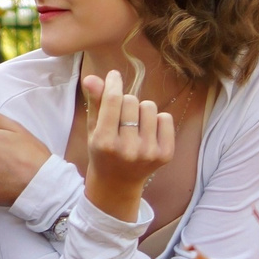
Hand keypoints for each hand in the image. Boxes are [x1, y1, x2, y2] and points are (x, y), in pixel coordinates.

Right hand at [81, 69, 175, 222]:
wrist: (117, 183)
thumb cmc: (102, 150)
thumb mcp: (93, 128)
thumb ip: (94, 102)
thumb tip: (92, 78)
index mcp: (104, 142)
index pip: (113, 100)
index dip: (114, 82)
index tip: (114, 75)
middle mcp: (127, 148)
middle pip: (131, 101)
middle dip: (125, 102)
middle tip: (120, 117)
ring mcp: (148, 152)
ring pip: (149, 106)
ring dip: (140, 110)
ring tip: (134, 125)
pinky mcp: (165, 154)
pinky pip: (165, 118)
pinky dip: (156, 120)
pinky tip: (147, 132)